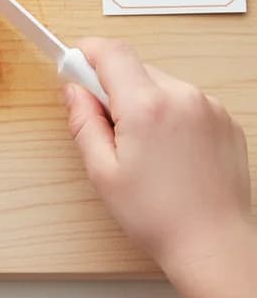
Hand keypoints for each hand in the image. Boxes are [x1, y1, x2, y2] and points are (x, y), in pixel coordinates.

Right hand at [65, 38, 251, 279]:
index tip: (74, 66)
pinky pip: (185, 101)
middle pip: (134, 67)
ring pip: (160, 84)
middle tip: (105, 124)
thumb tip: (73, 91)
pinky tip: (168, 152)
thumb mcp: (102, 171)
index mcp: (146, 107)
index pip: (111, 51)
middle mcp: (181, 97)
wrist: (215, 246)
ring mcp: (208, 107)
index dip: (87, 53)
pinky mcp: (225, 120)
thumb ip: (83, 122)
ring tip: (142, 147)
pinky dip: (169, 114)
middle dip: (113, 86)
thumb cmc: (159, 217)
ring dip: (142, 101)